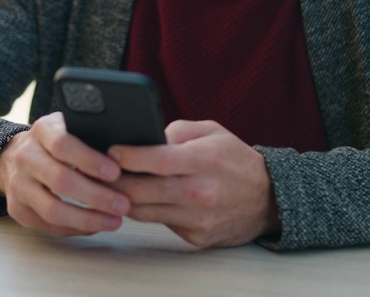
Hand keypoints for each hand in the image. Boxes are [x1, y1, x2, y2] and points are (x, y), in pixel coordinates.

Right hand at [0, 112, 130, 236]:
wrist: (15, 155)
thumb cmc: (55, 141)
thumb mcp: (70, 126)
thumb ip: (90, 134)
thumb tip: (127, 153)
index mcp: (41, 131)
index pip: (63, 145)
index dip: (90, 160)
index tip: (116, 172)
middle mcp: (25, 157)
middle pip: (60, 180)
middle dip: (96, 196)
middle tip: (123, 204)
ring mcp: (18, 185)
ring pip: (52, 209)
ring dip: (87, 219)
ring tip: (114, 221)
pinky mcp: (17, 209)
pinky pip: (47, 225)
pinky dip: (75, 228)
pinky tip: (95, 226)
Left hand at [109, 120, 279, 247]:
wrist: (270, 199)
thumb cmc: (235, 160)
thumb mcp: (211, 132)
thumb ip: (176, 131)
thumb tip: (142, 138)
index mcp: (203, 160)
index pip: (156, 160)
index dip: (127, 157)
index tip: (110, 151)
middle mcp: (200, 192)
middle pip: (141, 192)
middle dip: (113, 182)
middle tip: (99, 173)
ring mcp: (198, 219)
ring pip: (144, 212)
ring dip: (124, 199)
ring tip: (113, 186)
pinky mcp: (196, 238)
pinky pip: (161, 224)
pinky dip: (149, 212)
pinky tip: (144, 199)